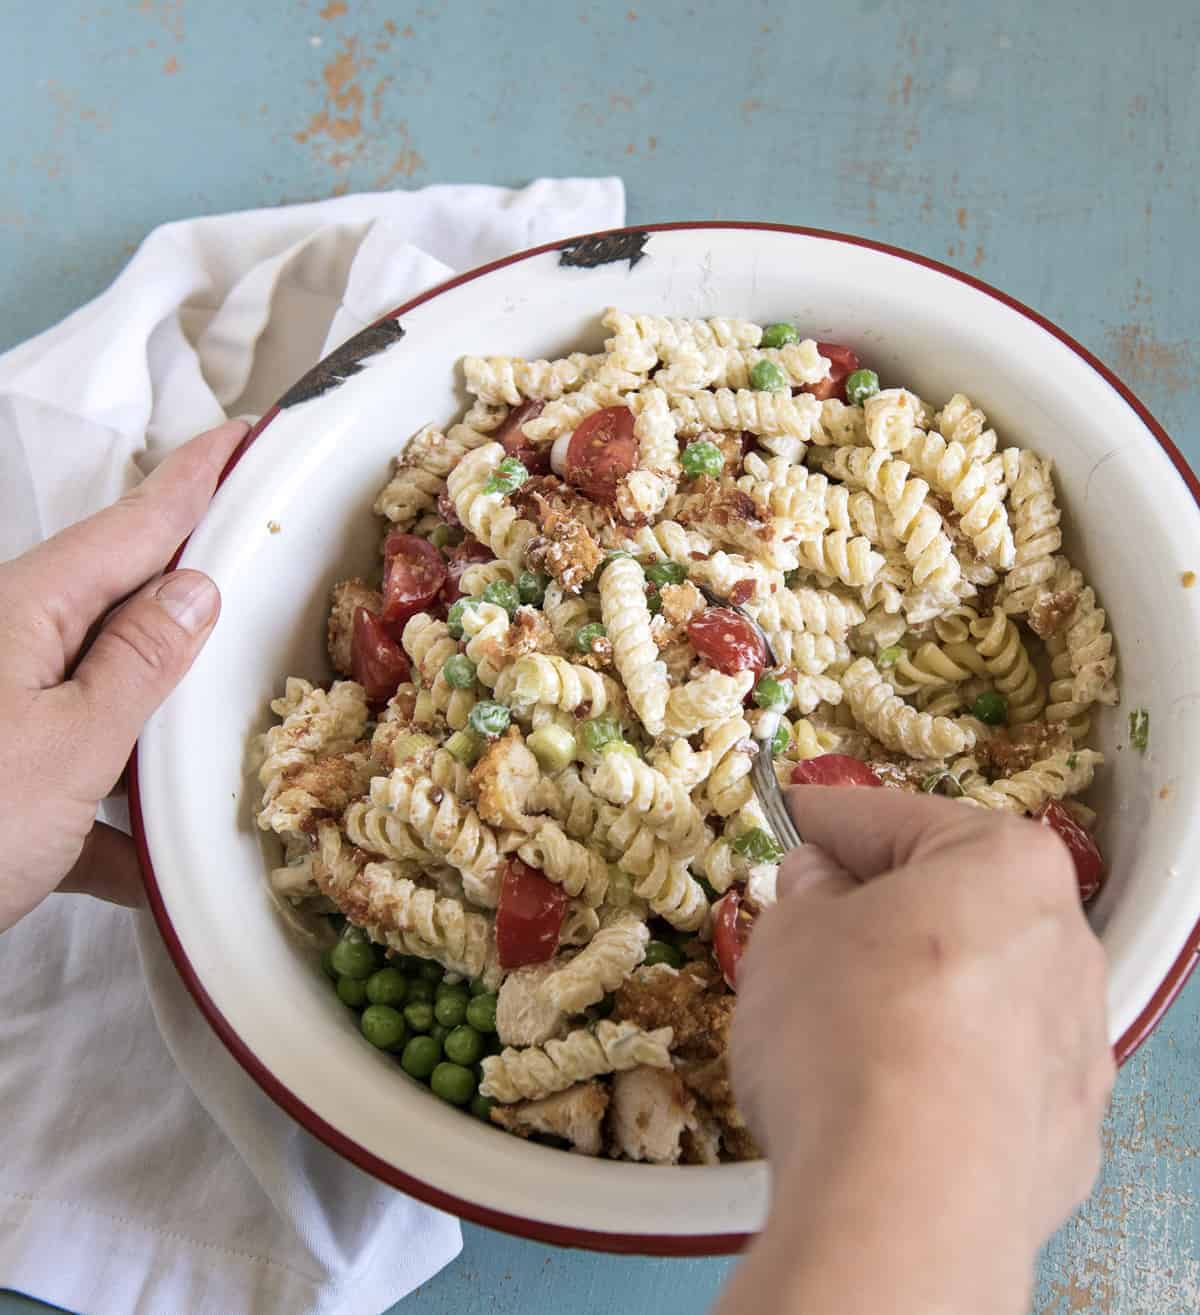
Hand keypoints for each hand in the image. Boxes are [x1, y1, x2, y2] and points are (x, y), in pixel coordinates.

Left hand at [0, 420, 248, 930]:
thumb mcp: (66, 745)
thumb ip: (138, 664)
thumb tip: (197, 586)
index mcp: (27, 611)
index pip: (136, 523)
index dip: (198, 477)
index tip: (250, 430)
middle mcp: (9, 646)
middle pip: (121, 601)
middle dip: (191, 583)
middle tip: (266, 558)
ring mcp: (0, 715)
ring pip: (105, 691)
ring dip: (164, 709)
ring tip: (237, 709)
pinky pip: (72, 779)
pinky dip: (115, 819)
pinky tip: (152, 873)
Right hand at [717, 787, 1113, 1314]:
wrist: (901, 1208)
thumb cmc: (846, 1036)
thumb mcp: (790, 935)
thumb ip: (808, 892)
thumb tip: (821, 885)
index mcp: (1007, 866)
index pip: (894, 817)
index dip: (826, 821)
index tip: (793, 819)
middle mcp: (1066, 947)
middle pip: (953, 903)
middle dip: (880, 910)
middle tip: (807, 926)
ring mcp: (1076, 1049)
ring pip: (978, 991)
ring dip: (915, 993)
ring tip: (838, 1025)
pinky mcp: (1066, 1136)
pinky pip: (990, 1075)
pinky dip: (942, 1072)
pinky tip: (886, 1099)